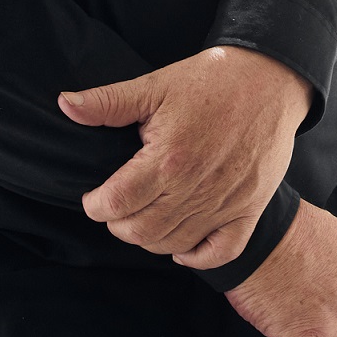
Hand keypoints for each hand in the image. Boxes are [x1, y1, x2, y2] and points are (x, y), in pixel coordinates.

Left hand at [60, 46, 310, 263]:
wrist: (271, 79)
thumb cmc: (213, 80)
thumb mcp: (156, 85)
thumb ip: (109, 102)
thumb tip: (65, 104)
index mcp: (169, 157)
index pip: (117, 202)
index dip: (95, 206)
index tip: (93, 199)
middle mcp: (196, 186)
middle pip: (140, 230)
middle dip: (117, 224)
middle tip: (116, 208)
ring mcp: (225, 202)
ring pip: (174, 244)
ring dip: (150, 239)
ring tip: (143, 219)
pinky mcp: (249, 209)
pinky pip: (221, 251)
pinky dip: (197, 257)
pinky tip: (181, 244)